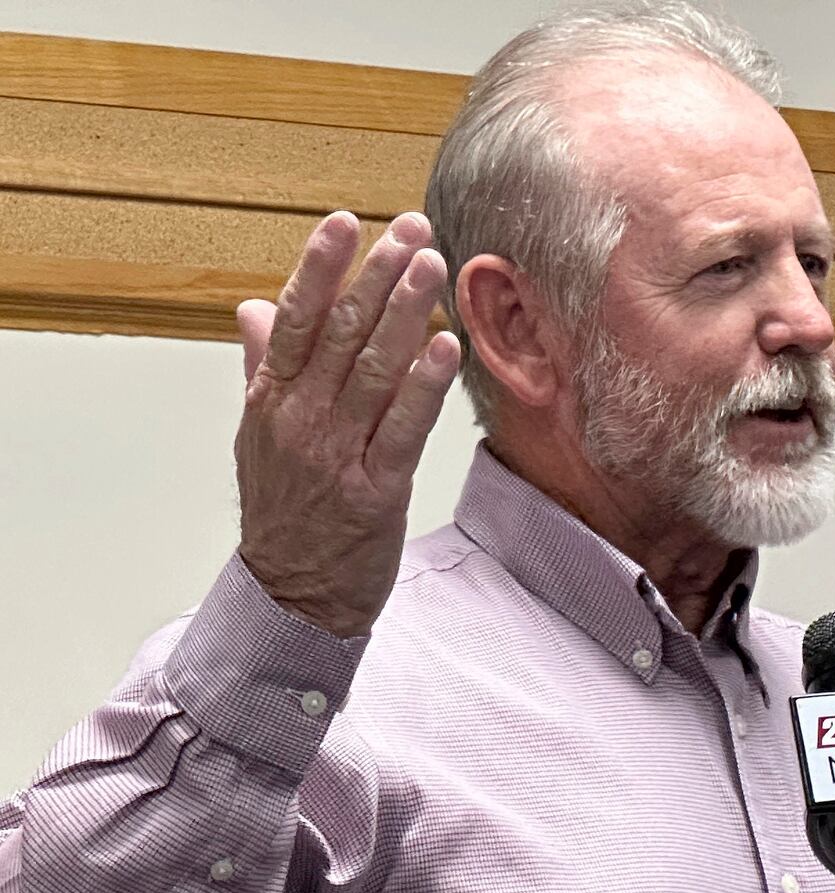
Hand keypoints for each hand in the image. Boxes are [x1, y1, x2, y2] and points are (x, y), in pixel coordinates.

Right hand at [234, 211, 459, 636]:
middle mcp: (300, 421)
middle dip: (377, 274)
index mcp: (271, 401)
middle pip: (338, 333)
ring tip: (431, 265)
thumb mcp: (259, 436)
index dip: (320, 267)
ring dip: (404, 313)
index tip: (345, 222)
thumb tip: (256, 308)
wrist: (292, 596)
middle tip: (411, 228)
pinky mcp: (375, 491)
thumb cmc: (284, 512)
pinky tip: (446, 345)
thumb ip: (263, 368)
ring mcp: (336, 456)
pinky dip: (424, 384)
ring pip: (372, 371)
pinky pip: (402, 428)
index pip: (294, 319)